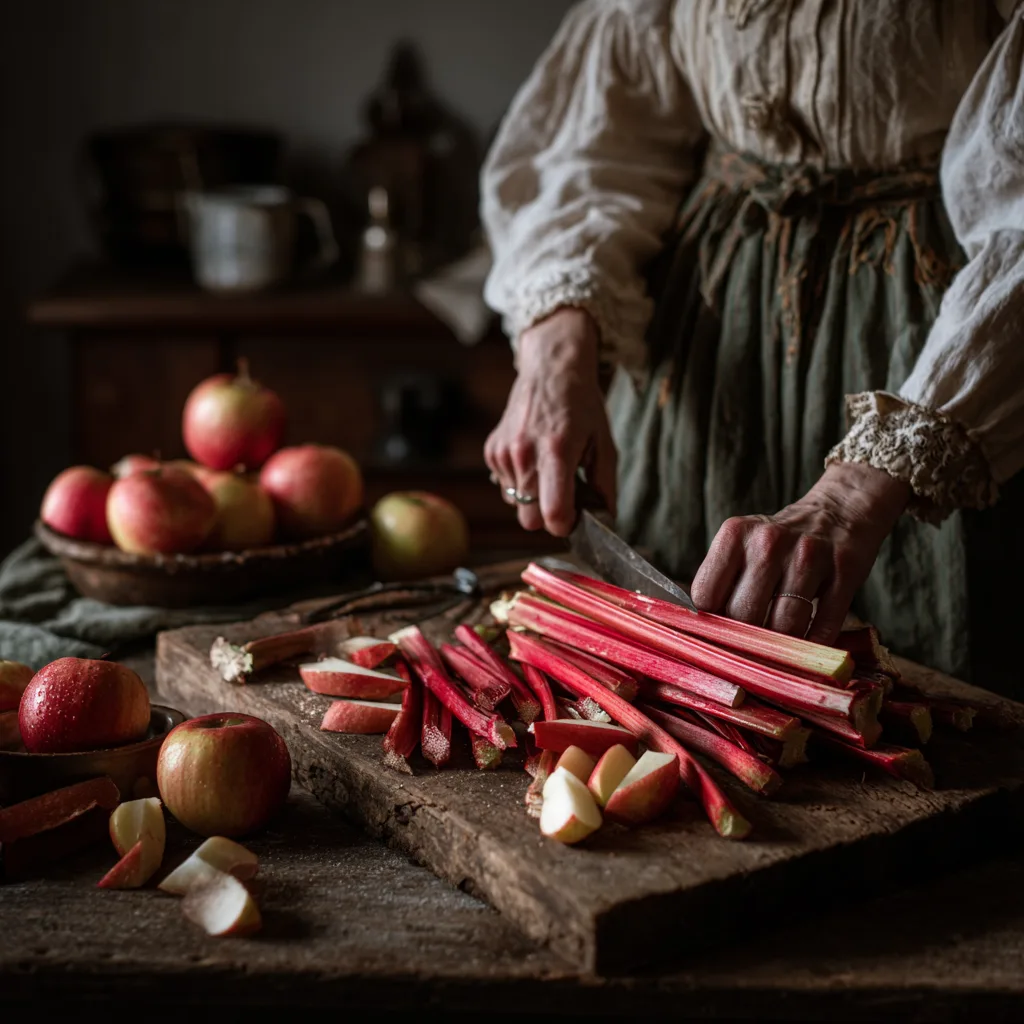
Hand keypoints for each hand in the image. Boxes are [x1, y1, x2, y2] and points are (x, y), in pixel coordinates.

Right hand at [484, 307, 616, 535]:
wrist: (550, 370)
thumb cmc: (581, 406)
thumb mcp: (604, 442)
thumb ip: (606, 485)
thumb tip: (606, 519)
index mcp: (556, 452)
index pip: (553, 513)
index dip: (566, 525)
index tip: (575, 518)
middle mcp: (524, 454)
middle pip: (529, 520)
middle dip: (547, 515)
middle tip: (563, 495)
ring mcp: (503, 453)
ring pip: (516, 505)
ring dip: (533, 497)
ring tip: (547, 468)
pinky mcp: (491, 451)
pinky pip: (505, 487)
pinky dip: (520, 482)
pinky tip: (533, 458)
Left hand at [690, 462, 910, 643]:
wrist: (838, 512)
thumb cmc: (779, 542)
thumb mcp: (742, 545)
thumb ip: (720, 581)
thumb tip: (700, 631)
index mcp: (735, 534)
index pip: (706, 595)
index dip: (709, 622)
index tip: (715, 634)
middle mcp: (769, 543)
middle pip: (744, 615)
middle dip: (744, 640)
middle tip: (748, 649)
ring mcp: (808, 557)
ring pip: (784, 626)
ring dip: (780, 648)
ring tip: (777, 650)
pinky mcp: (844, 574)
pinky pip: (823, 627)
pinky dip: (813, 646)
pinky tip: (806, 647)